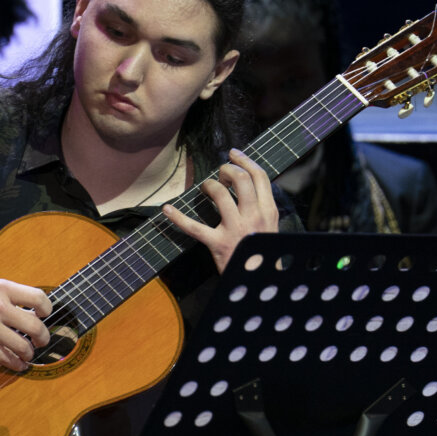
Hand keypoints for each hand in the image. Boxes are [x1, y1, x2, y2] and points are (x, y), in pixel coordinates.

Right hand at [0, 279, 51, 370]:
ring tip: (28, 354)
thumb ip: (7, 297)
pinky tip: (18, 364)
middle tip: (41, 341)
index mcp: (1, 288)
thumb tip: (31, 312)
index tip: (44, 316)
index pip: (37, 297)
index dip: (47, 309)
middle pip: (35, 326)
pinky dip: (16, 364)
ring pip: (23, 346)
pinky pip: (5, 358)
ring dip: (30, 353)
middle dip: (43, 337)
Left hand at [162, 148, 278, 273]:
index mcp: (268, 211)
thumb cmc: (261, 253)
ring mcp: (235, 229)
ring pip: (221, 194)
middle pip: (241, 179)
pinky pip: (194, 227)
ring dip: (210, 185)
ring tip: (206, 187)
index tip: (234, 153)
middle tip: (220, 174)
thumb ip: (261, 207)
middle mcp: (254, 217)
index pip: (260, 177)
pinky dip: (178, 217)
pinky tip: (167, 209)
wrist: (259, 282)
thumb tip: (246, 183)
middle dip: (227, 169)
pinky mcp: (218, 244)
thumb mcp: (270, 227)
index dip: (245, 160)